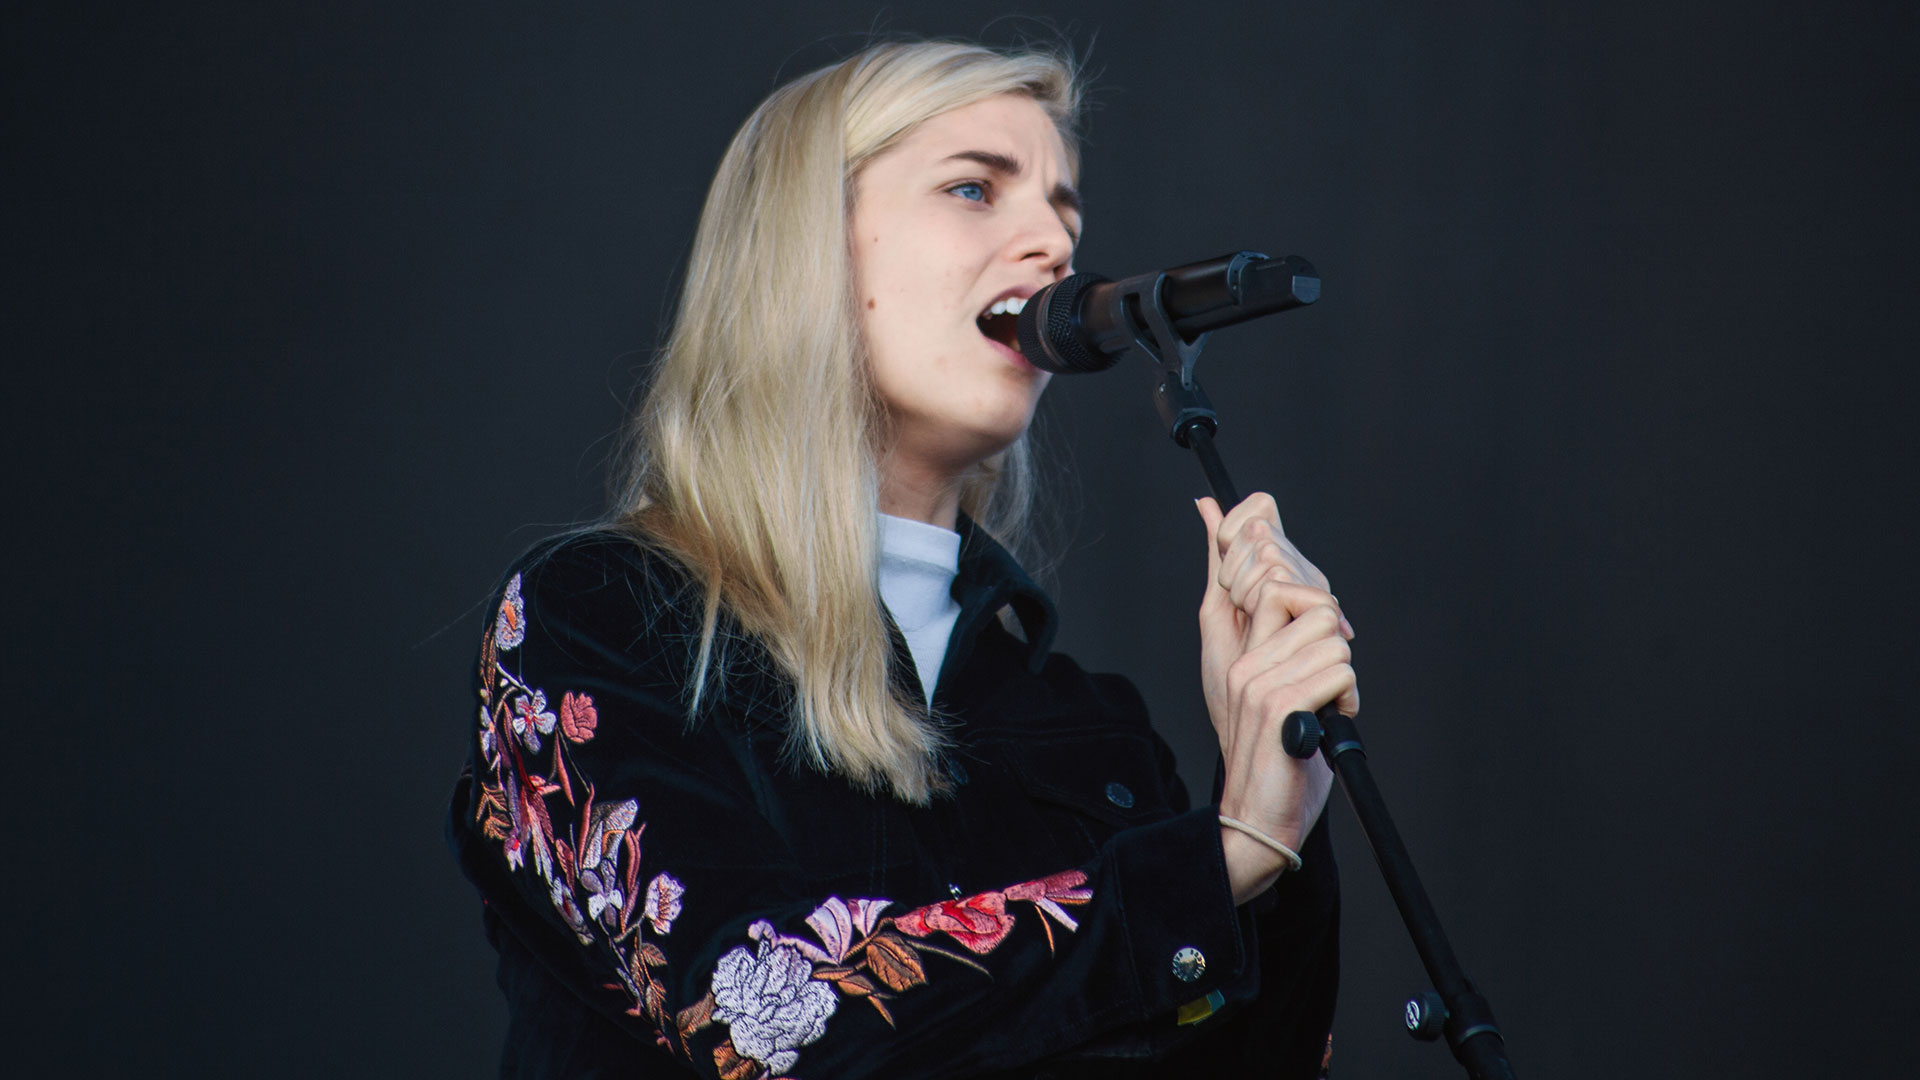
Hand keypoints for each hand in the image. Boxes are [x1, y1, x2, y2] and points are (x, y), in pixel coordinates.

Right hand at [1196, 495, 1355, 903]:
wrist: (1258, 820)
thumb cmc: (1276, 757)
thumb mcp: (1273, 690)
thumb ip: (1272, 640)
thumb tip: (1262, 595)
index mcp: (1239, 651)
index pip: (1272, 577)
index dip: (1309, 596)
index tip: (1324, 636)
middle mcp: (1243, 660)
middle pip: (1311, 599)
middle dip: (1337, 637)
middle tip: (1329, 680)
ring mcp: (1258, 682)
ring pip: (1332, 635)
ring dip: (1345, 675)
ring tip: (1327, 708)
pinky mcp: (1279, 707)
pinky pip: (1337, 670)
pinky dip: (1348, 698)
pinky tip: (1330, 723)